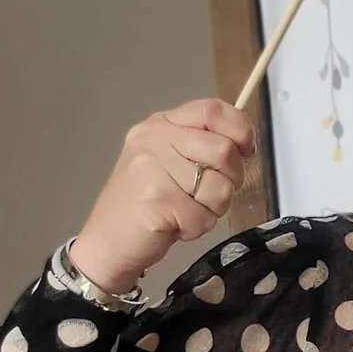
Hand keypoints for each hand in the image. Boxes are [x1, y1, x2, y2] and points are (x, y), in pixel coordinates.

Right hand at [70, 100, 256, 293]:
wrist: (107, 241)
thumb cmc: (146, 202)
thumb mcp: (171, 160)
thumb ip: (203, 144)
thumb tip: (245, 143)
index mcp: (161, 124)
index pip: (213, 110)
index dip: (240, 130)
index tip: (245, 151)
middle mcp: (153, 140)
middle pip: (224, 150)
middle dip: (230, 180)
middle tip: (207, 193)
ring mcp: (151, 169)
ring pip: (220, 188)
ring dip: (212, 208)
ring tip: (184, 209)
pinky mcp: (156, 200)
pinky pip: (204, 216)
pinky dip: (197, 227)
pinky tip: (174, 225)